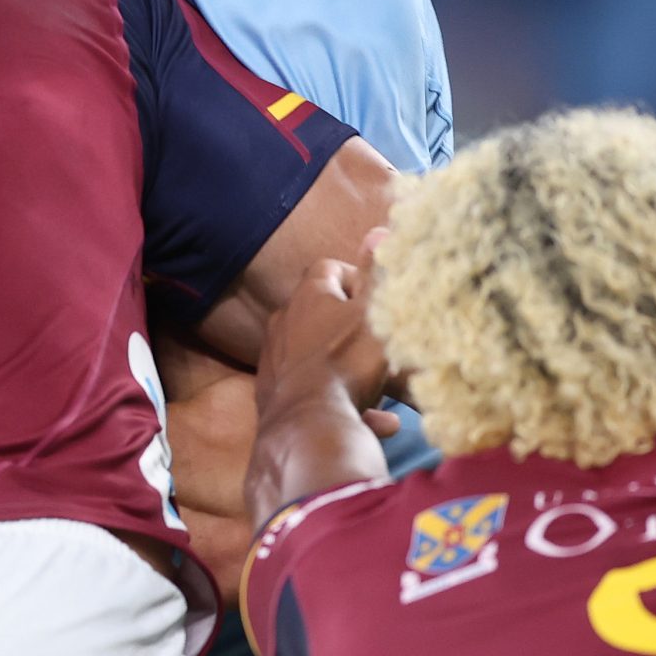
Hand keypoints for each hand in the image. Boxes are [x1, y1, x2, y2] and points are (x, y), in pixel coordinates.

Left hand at [256, 253, 395, 426]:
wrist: (308, 425)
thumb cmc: (347, 361)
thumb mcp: (374, 312)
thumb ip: (378, 273)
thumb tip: (379, 230)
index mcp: (307, 295)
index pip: (328, 268)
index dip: (355, 277)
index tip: (378, 296)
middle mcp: (283, 321)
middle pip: (320, 314)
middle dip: (351, 327)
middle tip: (380, 342)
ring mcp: (274, 360)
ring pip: (318, 358)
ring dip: (348, 369)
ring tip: (382, 387)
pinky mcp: (273, 396)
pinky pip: (313, 394)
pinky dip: (342, 403)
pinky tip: (377, 422)